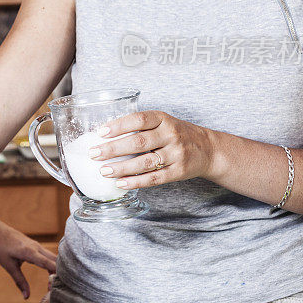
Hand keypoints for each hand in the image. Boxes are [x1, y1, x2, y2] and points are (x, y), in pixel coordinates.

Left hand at [0, 217, 57, 298]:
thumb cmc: (0, 247)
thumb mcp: (8, 266)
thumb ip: (19, 281)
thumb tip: (26, 296)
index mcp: (30, 252)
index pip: (49, 263)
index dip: (56, 275)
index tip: (57, 287)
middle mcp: (36, 247)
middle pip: (55, 260)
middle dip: (59, 274)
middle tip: (55, 288)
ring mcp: (36, 245)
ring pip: (52, 257)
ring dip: (55, 269)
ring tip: (52, 283)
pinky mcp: (34, 245)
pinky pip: (47, 254)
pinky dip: (50, 264)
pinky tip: (49, 274)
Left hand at [88, 110, 219, 189]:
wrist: (208, 149)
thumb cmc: (176, 134)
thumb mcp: (162, 121)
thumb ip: (140, 126)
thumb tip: (104, 134)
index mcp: (163, 119)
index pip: (139, 119)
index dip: (118, 125)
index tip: (100, 132)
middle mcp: (171, 135)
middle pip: (139, 142)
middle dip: (113, 149)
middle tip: (94, 154)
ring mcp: (176, 154)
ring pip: (145, 162)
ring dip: (122, 168)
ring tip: (104, 171)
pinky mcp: (178, 172)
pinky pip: (154, 178)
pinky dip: (135, 182)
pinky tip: (120, 183)